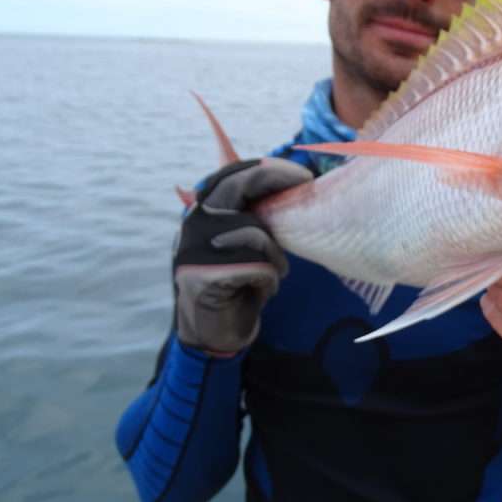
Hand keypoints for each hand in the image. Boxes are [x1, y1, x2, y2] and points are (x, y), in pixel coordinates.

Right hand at [173, 158, 312, 354]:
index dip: (267, 170)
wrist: (214, 331)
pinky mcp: (203, 278)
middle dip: (277, 182)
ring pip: (255, 234)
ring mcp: (194, 250)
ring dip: (275, 256)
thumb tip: (292, 183)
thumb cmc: (239, 282)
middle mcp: (193, 225)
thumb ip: (255, 215)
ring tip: (274, 272)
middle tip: (308, 185)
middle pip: (237, 188)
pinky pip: (256, 268)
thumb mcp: (246, 242)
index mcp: (202, 212)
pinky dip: (268, 280)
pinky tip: (262, 289)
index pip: (231, 175)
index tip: (302, 175)